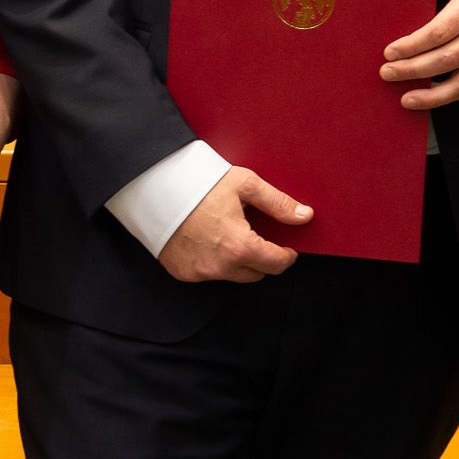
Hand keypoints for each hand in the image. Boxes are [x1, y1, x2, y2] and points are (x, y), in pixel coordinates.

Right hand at [159, 164, 309, 282]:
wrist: (154, 187)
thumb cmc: (199, 183)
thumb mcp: (244, 185)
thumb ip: (278, 203)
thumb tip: (305, 216)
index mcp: (240, 246)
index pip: (277, 264)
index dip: (287, 255)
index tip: (287, 248)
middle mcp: (220, 266)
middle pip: (257, 273)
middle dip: (262, 258)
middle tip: (257, 235)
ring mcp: (200, 272)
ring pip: (233, 275)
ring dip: (238, 261)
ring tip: (230, 233)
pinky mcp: (183, 272)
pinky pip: (209, 273)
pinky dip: (214, 261)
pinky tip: (208, 239)